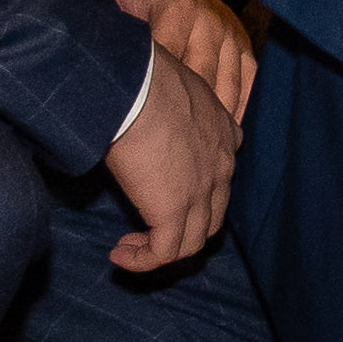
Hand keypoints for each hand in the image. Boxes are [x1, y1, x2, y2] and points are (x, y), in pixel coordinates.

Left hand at [74, 0, 256, 124]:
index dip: (151, 85)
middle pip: (200, 75)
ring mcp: (233, 37)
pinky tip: (220, 132)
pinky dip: (235, 109)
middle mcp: (213, 21)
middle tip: (164, 140)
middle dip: (183, 108)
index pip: (168, 54)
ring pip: (225, 84)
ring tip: (190, 146)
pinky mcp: (245, 49)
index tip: (135, 111)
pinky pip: (246, 84)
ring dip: (210, 116)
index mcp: (182, 7)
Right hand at [96, 28, 236, 269]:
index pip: (221, 179)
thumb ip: (172, 109)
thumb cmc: (143, 80)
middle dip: (182, 229)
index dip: (196, 196)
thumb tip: (144, 111)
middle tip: (147, 231)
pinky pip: (164, 253)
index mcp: (224, 134)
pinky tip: (118, 255)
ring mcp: (203, 191)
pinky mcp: (176, 211)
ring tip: (128, 247)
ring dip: (159, 251)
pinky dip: (142, 261)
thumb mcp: (172, 90)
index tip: (161, 197)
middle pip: (212, 216)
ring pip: (192, 241)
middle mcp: (223, 166)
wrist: (135, 89)